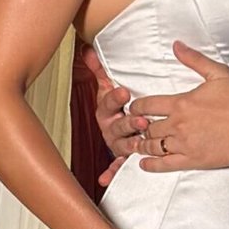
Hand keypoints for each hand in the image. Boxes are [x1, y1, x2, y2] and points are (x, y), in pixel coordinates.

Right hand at [82, 45, 146, 161]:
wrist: (115, 122)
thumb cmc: (115, 105)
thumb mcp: (108, 86)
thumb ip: (100, 70)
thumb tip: (88, 50)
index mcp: (106, 109)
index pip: (109, 102)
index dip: (115, 98)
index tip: (124, 92)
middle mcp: (109, 127)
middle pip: (117, 125)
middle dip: (128, 123)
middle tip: (140, 120)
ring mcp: (116, 142)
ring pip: (121, 144)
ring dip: (128, 144)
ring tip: (138, 143)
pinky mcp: (122, 156)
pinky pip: (116, 165)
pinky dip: (112, 172)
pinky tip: (106, 179)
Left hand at [134, 47, 228, 172]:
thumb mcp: (217, 73)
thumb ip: (193, 59)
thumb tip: (177, 45)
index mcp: (180, 103)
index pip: (147, 105)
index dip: (136, 107)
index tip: (133, 109)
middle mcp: (177, 124)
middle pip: (147, 128)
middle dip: (139, 128)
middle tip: (135, 129)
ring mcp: (183, 144)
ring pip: (153, 146)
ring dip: (142, 146)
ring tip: (137, 145)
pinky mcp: (192, 160)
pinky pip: (165, 164)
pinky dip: (151, 165)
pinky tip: (144, 163)